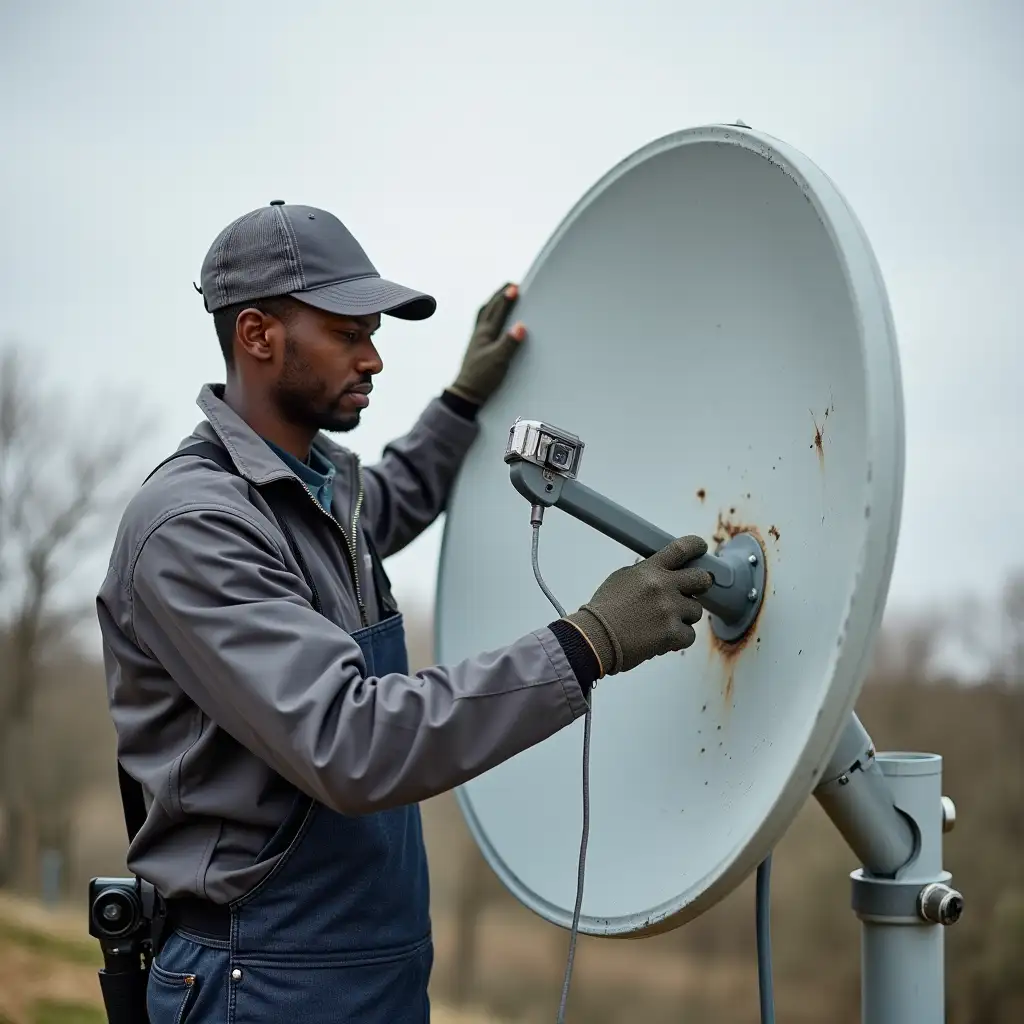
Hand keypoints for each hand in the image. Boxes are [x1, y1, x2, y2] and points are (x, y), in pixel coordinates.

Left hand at [448, 283, 526, 405]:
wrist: (466, 393)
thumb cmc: (481, 378)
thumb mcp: (499, 361)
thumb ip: (509, 343)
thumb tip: (520, 326)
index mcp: (485, 334)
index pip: (497, 311)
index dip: (506, 298)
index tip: (515, 287)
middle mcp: (479, 333)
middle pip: (488, 308)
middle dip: (499, 295)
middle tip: (511, 286)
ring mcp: (477, 340)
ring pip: (484, 314)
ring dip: (493, 303)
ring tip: (502, 296)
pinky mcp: (477, 347)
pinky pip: (484, 324)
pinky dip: (490, 315)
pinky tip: (494, 319)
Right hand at [562, 535, 713, 676]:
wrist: (595, 638)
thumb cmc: (604, 611)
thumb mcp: (621, 579)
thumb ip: (645, 573)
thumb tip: (664, 572)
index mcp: (649, 570)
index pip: (681, 548)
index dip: (696, 546)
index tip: (701, 548)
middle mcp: (662, 586)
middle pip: (701, 578)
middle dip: (701, 584)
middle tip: (693, 590)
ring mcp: (669, 610)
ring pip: (696, 610)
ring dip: (684, 616)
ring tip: (663, 622)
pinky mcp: (672, 633)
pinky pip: (689, 635)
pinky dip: (678, 639)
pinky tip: (662, 638)